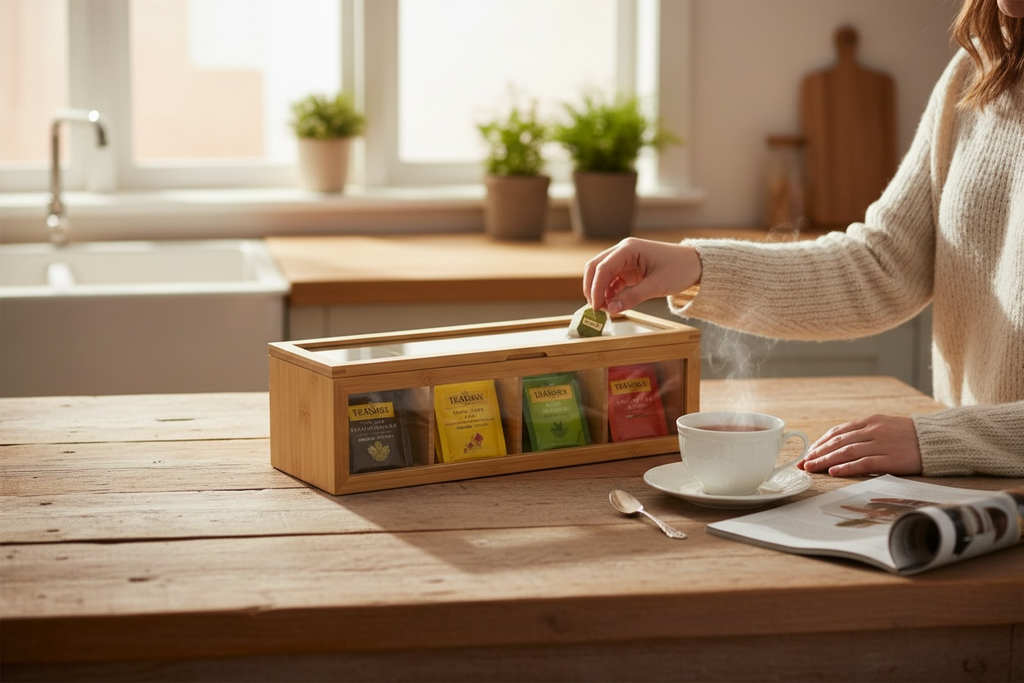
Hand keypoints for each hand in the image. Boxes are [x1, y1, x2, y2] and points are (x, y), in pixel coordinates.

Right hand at [583, 238, 701, 313]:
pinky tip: (612, 303)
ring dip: (599, 290)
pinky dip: (609, 291)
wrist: (695, 264)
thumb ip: (631, 297)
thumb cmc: (679, 269)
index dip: (595, 288)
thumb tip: (611, 310)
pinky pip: (612, 279)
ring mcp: (625, 259)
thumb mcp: (656, 286)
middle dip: (592, 288)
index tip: (596, 307)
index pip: (603, 268)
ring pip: (601, 273)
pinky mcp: (628, 268)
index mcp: (629, 249)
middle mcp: (623, 250)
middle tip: (595, 308)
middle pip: (596, 267)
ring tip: (605, 308)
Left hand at [800, 415, 921, 476]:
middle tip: (803, 463)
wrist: (938, 440)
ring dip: (826, 460)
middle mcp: (873, 431)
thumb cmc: (910, 436)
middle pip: (838, 442)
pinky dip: (847, 467)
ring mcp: (881, 444)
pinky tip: (833, 472)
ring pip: (846, 452)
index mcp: (870, 421)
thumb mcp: (885, 427)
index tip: (808, 453)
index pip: (838, 432)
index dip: (820, 443)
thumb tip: (840, 444)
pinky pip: (864, 462)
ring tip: (812, 468)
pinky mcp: (891, 459)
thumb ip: (864, 433)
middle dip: (817, 453)